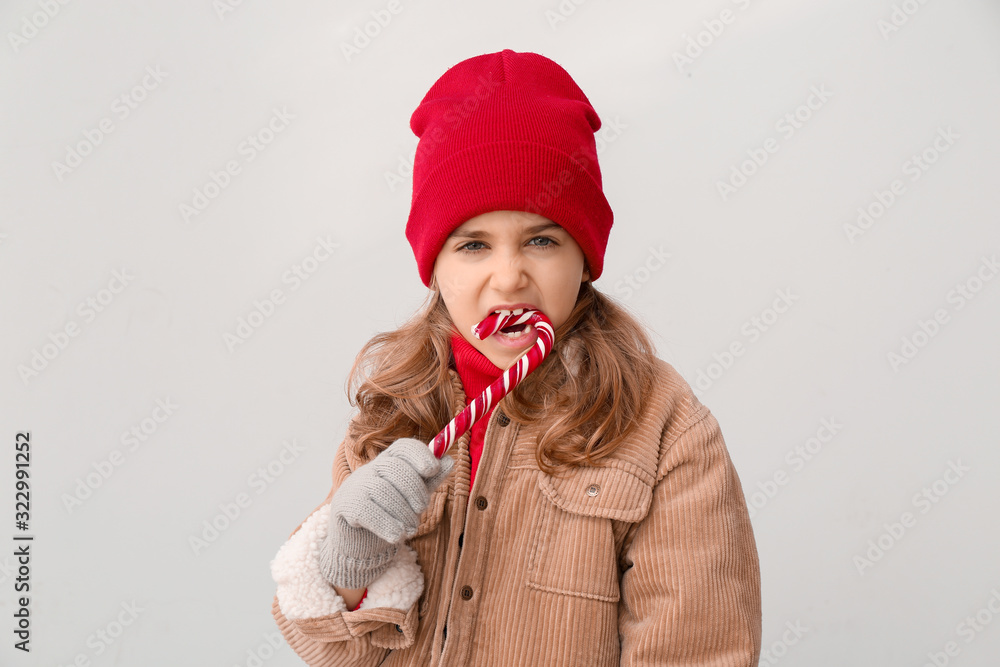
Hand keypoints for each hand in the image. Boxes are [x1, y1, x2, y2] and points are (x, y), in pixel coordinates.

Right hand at [318, 437, 453, 589]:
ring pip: (383, 490)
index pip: (403, 447)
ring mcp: (356, 486)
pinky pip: (367, 510)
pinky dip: (386, 524)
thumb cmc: (389, 513)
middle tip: (422, 509)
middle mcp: (371, 469)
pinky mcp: (345, 505)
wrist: (358, 541)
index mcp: (389, 462)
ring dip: (403, 513)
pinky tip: (396, 536)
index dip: (420, 454)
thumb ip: (430, 480)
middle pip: (395, 467)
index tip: (433, 469)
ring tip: (411, 529)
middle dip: (414, 490)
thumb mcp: (412, 496)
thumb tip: (449, 461)